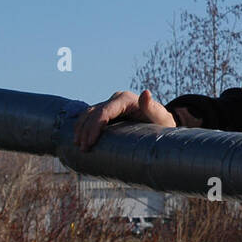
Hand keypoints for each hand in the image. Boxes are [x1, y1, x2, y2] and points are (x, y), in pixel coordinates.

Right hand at [75, 90, 196, 150]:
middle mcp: (116, 100)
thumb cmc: (163, 124)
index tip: (89, 143)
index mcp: (125, 99)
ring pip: (88, 114)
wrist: (162, 125)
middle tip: (82, 148)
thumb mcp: (161, 118)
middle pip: (93, 113)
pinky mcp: (108, 112)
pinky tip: (78, 138)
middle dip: (85, 130)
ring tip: (78, 145)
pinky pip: (90, 117)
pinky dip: (82, 127)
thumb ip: (153, 108)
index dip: (94, 127)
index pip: (104, 111)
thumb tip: (146, 93)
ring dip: (80, 128)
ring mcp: (110, 105)